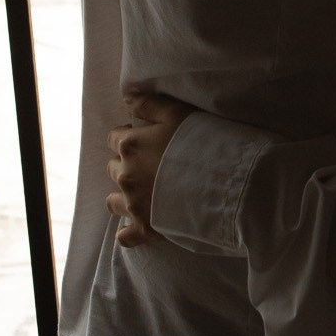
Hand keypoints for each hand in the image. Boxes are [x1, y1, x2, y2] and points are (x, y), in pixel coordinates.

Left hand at [106, 85, 192, 247]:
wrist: (222, 184)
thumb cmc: (203, 142)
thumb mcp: (178, 113)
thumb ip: (149, 104)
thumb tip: (127, 98)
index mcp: (130, 145)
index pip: (114, 138)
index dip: (130, 136)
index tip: (147, 138)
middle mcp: (126, 175)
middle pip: (113, 168)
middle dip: (126, 164)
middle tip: (151, 164)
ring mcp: (133, 205)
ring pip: (113, 202)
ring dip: (123, 196)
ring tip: (143, 193)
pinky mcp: (145, 229)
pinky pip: (125, 236)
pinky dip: (129, 232)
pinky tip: (137, 227)